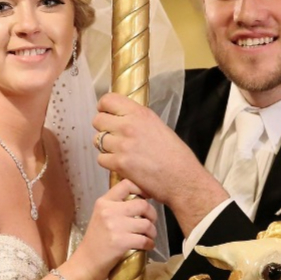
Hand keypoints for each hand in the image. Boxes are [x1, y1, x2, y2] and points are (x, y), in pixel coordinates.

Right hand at [66, 179, 157, 279]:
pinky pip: (145, 239)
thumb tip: (142, 199)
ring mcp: (115, 226)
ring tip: (149, 236)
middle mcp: (109, 210)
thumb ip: (116, 206)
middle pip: (143, 204)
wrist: (86, 263)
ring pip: (146, 223)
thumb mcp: (101, 216)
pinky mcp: (121, 242)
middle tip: (150, 222)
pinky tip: (147, 246)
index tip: (148, 198)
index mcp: (104, 202)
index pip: (127, 184)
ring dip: (152, 231)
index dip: (142, 188)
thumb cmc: (96, 241)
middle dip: (152, 214)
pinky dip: (149, 244)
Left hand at [94, 94, 227, 232]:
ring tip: (120, 152)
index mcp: (141, 114)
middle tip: (112, 136)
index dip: (103, 107)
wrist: (182, 178)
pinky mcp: (120, 164)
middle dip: (102, 128)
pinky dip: (108, 162)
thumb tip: (121, 117)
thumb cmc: (176, 156)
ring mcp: (123, 145)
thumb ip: (138, 120)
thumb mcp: (158, 126)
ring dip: (106, 147)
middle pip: (98, 121)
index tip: (105, 112)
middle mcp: (129, 126)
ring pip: (97, 140)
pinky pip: (101, 159)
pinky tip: (121, 164)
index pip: (108, 101)